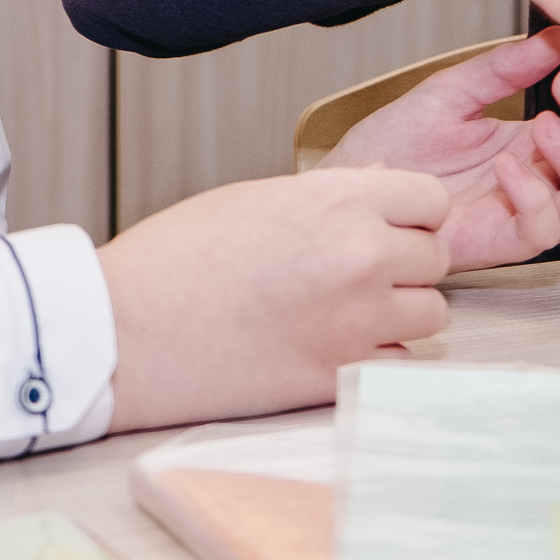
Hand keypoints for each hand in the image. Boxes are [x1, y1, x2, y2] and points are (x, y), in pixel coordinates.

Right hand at [97, 168, 448, 432]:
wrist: (125, 333)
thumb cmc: (175, 258)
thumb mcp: (256, 199)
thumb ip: (331, 194)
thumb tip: (382, 183)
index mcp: (341, 202)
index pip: (431, 201)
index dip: (411, 213)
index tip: (389, 225)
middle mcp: (362, 257)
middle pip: (435, 258)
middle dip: (406, 262)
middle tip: (361, 270)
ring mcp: (356, 321)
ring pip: (430, 313)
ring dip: (401, 310)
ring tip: (351, 309)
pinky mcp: (340, 376)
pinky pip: (400, 361)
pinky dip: (381, 356)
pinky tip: (339, 346)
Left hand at [319, 26, 559, 270]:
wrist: (355, 179)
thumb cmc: (398, 143)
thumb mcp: (454, 89)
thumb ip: (506, 68)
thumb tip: (556, 38)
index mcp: (541, 140)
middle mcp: (544, 178)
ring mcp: (528, 212)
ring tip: (546, 124)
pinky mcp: (502, 241)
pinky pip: (543, 231)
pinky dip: (535, 196)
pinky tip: (506, 164)